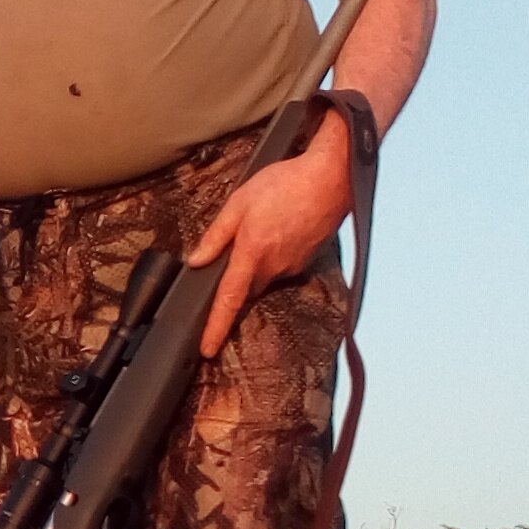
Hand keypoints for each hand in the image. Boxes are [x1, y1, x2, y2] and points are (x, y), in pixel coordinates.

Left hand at [183, 132, 349, 356]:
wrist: (331, 180)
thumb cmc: (285, 185)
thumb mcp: (239, 203)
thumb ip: (216, 235)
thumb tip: (197, 260)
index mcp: (252, 254)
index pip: (229, 299)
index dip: (216, 327)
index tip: (207, 349)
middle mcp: (273, 267)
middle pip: (247, 289)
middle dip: (237, 281)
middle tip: (239, 250)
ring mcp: (292, 267)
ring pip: (265, 277)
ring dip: (257, 262)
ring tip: (264, 227)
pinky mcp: (306, 262)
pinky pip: (281, 267)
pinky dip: (275, 254)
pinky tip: (279, 229)